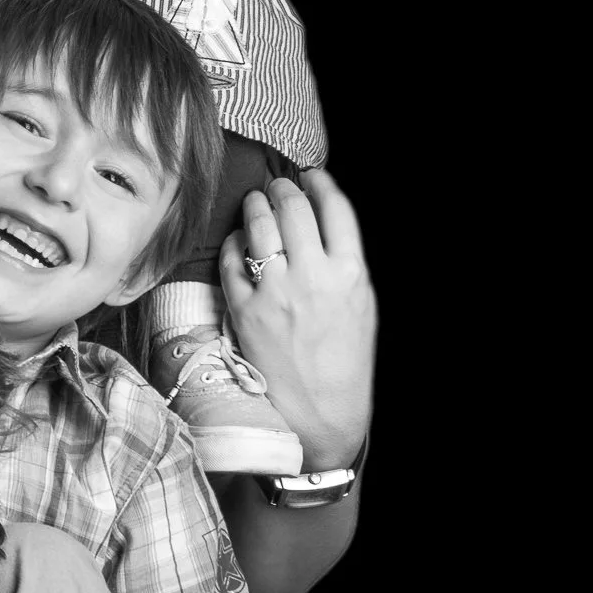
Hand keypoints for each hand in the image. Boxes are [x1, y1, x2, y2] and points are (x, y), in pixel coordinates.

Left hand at [221, 171, 375, 471]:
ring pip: (258, 225)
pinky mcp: (243, 309)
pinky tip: (238, 240)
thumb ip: (343, 262)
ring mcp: (274, 291)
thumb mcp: (362, 307)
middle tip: (278, 188)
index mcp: (350, 274)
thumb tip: (319, 221)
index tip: (312, 178)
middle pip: (293, 209)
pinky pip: (230, 259)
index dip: (321, 184)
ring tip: (256, 203)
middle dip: (284, 189)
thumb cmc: (345, 362)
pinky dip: (233, 242)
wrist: (318, 414)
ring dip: (255, 206)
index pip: (335, 208)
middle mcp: (312, 277)